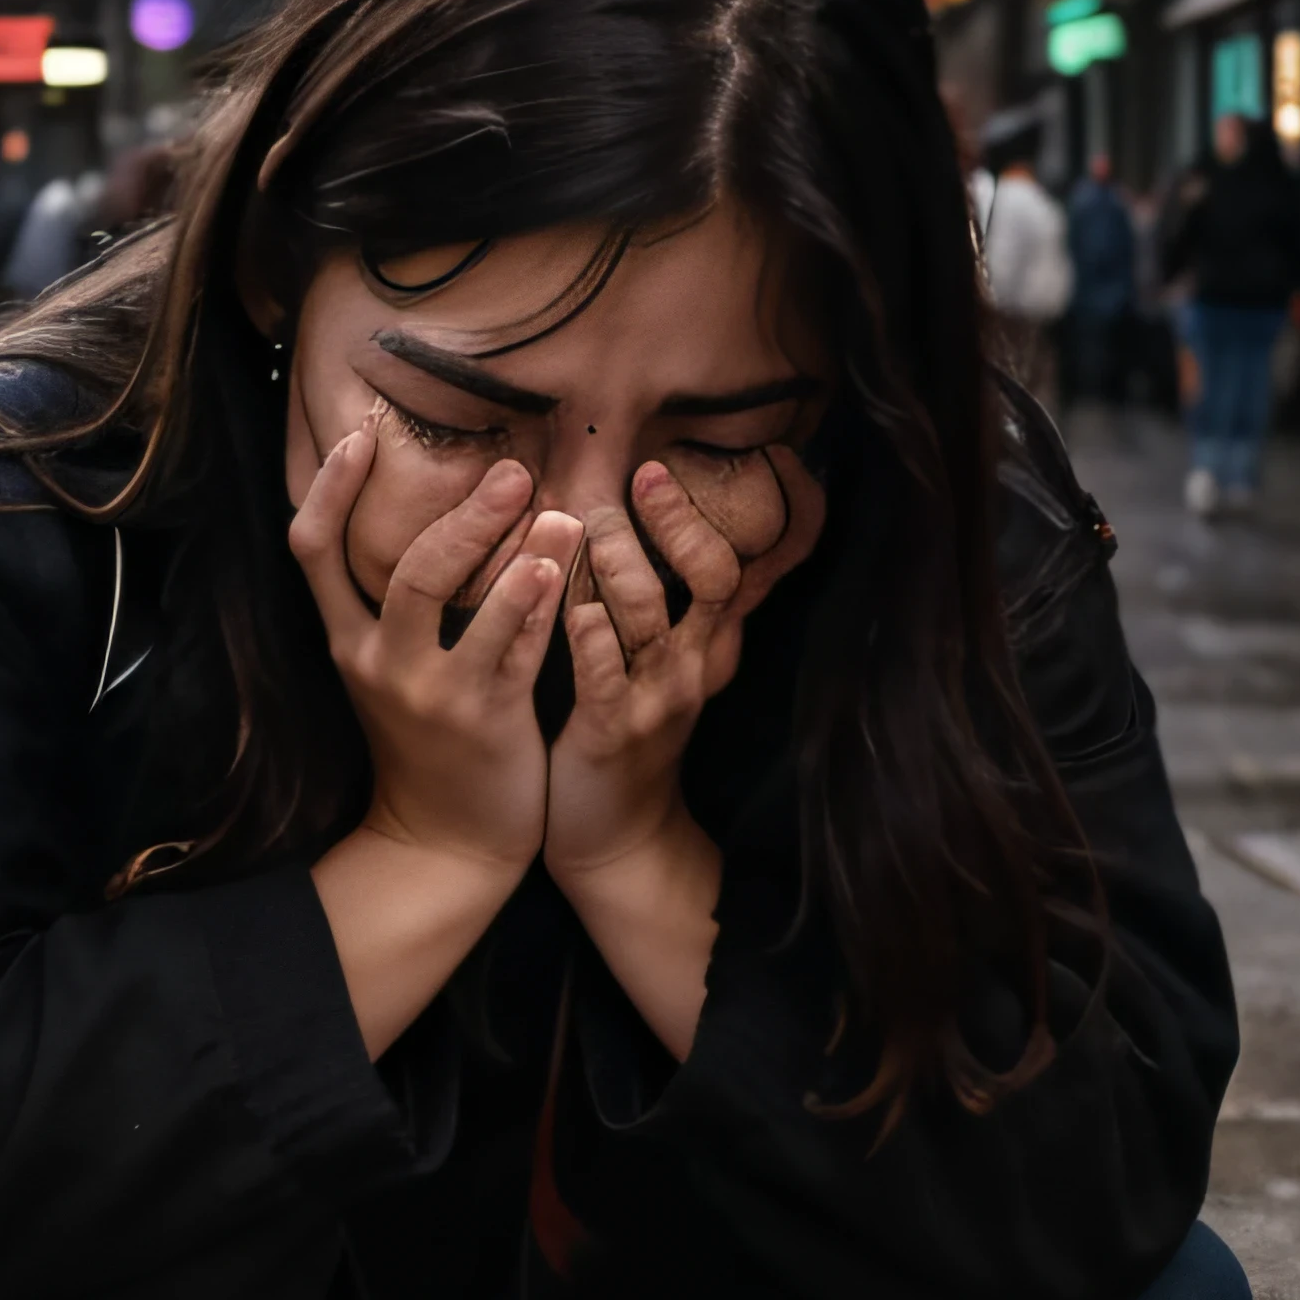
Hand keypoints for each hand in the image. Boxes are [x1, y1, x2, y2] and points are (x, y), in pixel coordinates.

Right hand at [290, 433, 573, 872]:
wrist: (446, 841)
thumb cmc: (429, 740)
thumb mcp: (395, 669)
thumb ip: (402, 602)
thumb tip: (441, 512)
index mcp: (348, 642)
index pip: (313, 550)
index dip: (331, 487)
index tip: (360, 431)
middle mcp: (379, 662)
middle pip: (405, 566)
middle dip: (461, 513)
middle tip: (511, 470)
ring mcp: (430, 693)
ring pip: (461, 602)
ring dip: (512, 547)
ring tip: (556, 509)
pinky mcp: (483, 718)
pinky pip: (514, 647)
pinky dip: (539, 603)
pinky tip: (563, 567)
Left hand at [547, 451, 821, 882]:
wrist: (612, 834)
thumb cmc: (619, 730)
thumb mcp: (654, 663)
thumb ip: (654, 600)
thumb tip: (635, 524)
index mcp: (702, 642)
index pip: (729, 564)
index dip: (705, 514)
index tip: (660, 464)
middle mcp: (691, 664)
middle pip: (711, 578)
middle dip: (678, 525)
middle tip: (639, 478)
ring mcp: (656, 700)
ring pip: (653, 619)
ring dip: (622, 567)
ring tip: (587, 524)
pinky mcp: (613, 734)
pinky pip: (607, 678)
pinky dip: (591, 640)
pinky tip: (569, 608)